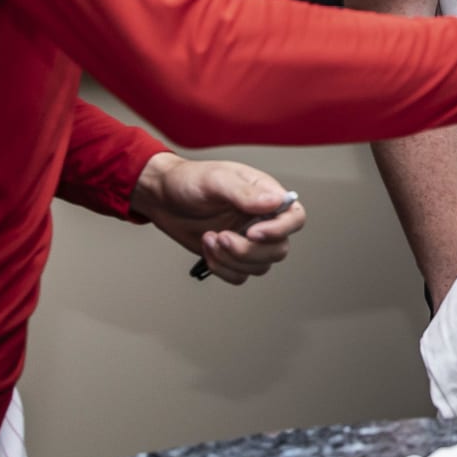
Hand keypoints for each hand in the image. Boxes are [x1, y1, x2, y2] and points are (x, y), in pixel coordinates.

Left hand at [132, 153, 306, 285]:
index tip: (252, 232)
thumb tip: (277, 200)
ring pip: (260, 266)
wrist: (162, 198)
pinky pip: (240, 276)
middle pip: (278, 249)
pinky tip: (207, 248)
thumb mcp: (216, 180)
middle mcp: (261, 219)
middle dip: (248, 250)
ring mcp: (248, 240)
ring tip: (209, 239)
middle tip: (221, 236)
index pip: (294, 218)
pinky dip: (222, 269)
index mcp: (265, 195)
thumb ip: (246, 193)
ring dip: (231, 259)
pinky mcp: (232, 256)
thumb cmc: (189, 181)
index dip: (280, 230)